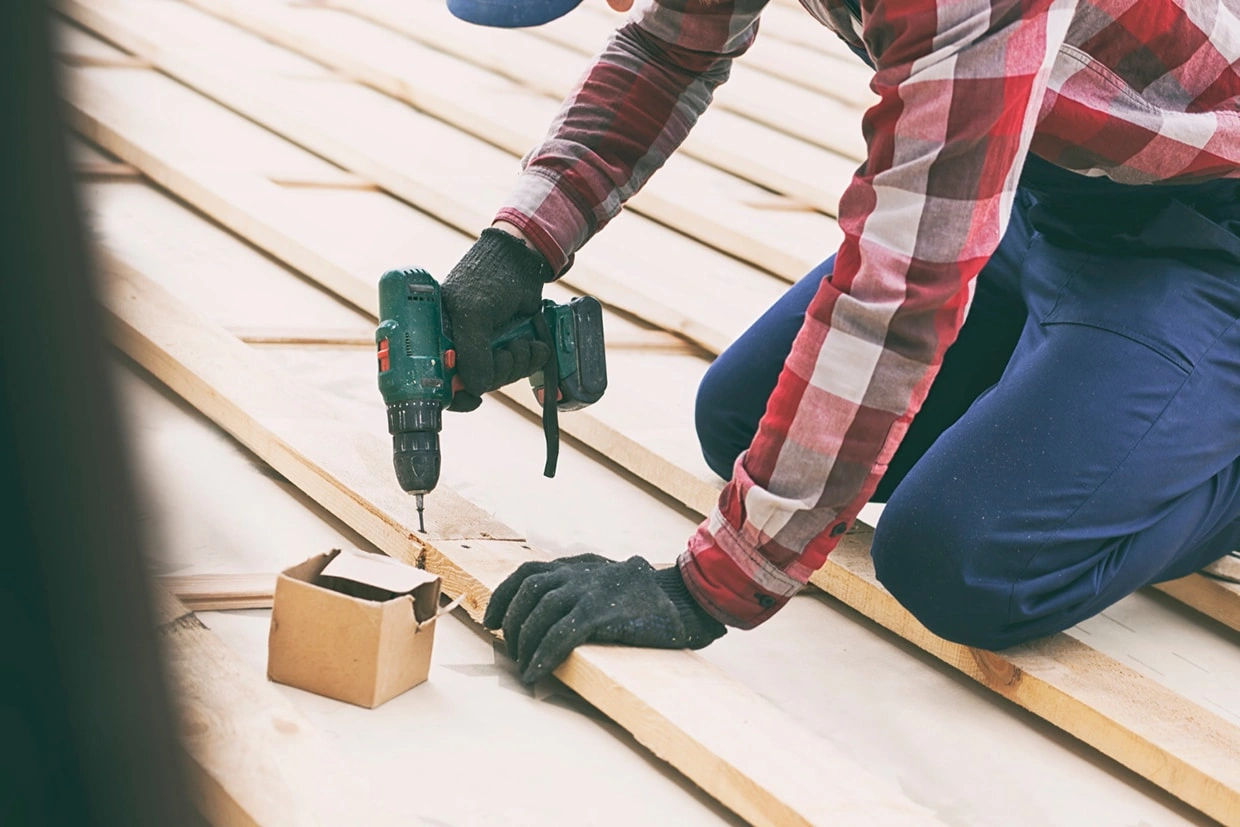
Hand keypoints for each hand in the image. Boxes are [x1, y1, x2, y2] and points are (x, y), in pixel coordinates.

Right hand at [441, 226, 553, 411]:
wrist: (523, 261)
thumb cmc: (490, 276)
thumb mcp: (474, 314)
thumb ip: (472, 353)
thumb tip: (474, 388)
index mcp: (437, 335)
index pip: (438, 380)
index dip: (455, 394)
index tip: (473, 398)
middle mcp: (458, 344)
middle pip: (475, 383)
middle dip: (498, 373)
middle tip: (506, 352)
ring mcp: (484, 346)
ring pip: (499, 377)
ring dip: (517, 364)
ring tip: (522, 342)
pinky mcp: (506, 344)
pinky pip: (517, 367)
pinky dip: (530, 359)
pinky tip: (535, 345)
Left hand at [482, 554, 725, 683]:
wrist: (686, 600)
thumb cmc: (648, 599)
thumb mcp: (610, 581)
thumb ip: (584, 588)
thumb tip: (554, 615)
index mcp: (579, 566)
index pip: (528, 573)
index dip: (504, 596)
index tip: (490, 619)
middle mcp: (579, 574)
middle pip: (528, 592)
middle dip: (511, 622)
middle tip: (510, 649)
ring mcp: (590, 591)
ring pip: (539, 614)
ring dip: (524, 643)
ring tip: (524, 666)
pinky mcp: (601, 613)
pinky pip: (560, 635)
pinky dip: (542, 655)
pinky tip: (535, 672)